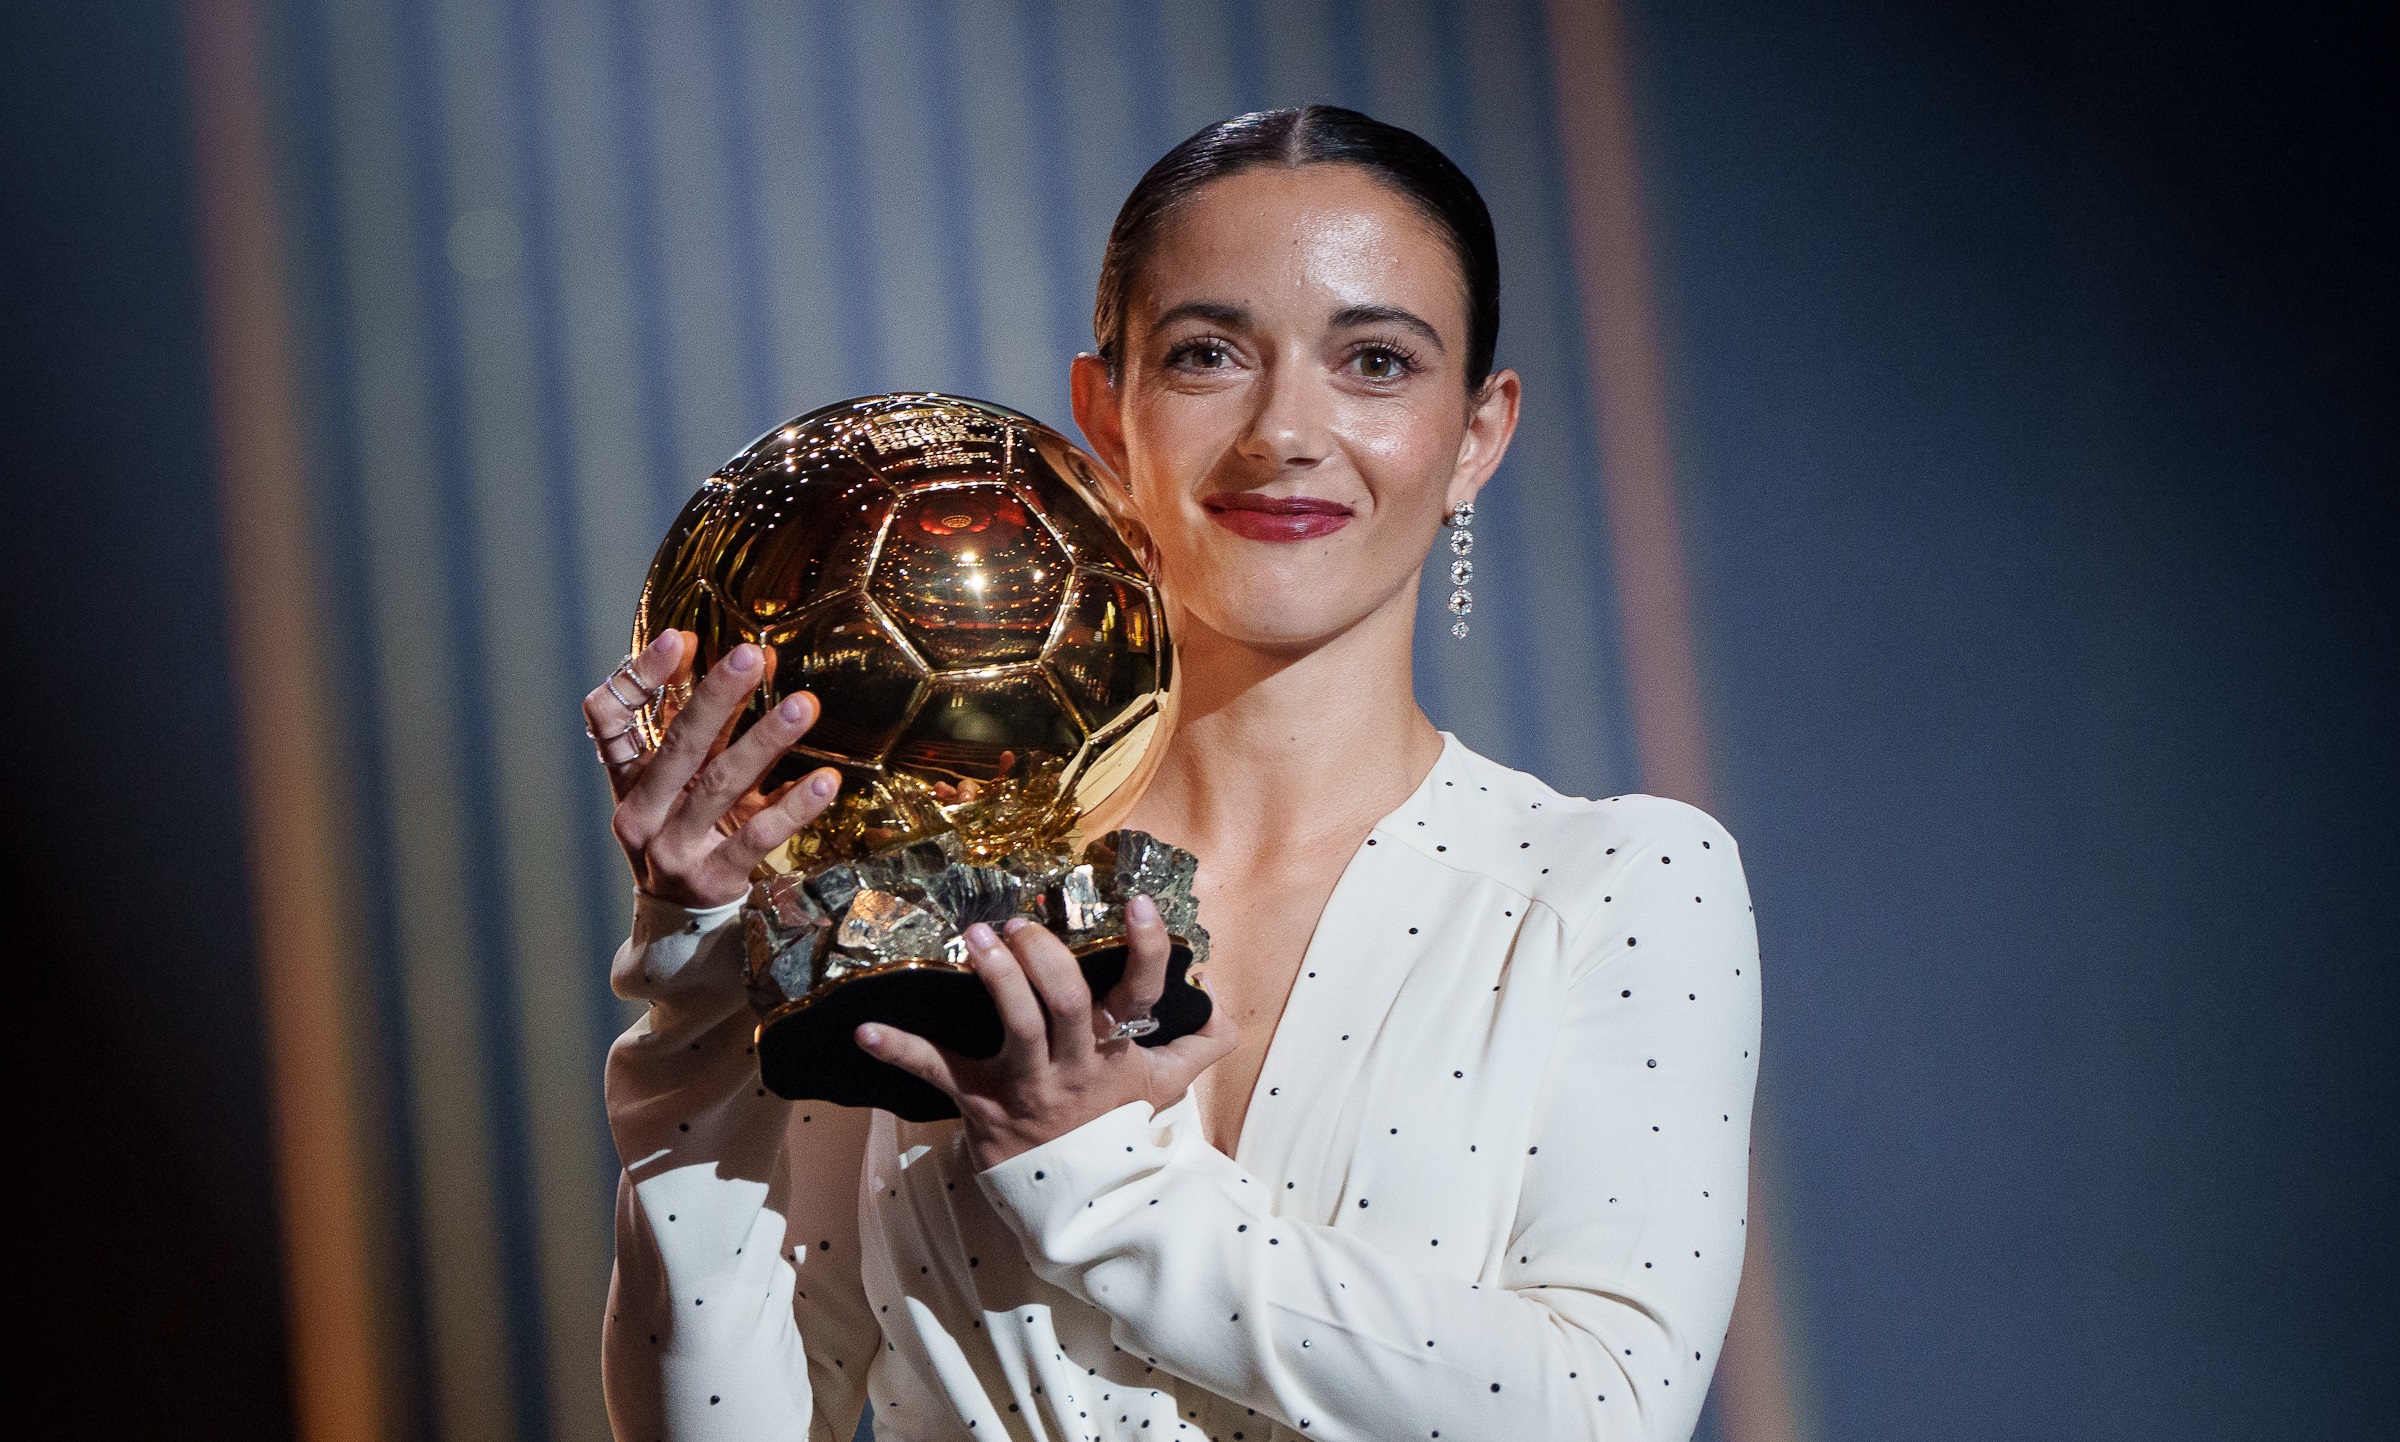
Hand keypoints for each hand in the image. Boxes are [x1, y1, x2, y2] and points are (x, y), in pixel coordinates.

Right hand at [582, 630, 842, 908]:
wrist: (681, 924)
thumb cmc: (688, 834)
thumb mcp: (683, 786)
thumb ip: (708, 731)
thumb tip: (755, 659)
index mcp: (627, 782)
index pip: (608, 720)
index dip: (640, 677)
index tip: (680, 638)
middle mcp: (641, 812)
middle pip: (677, 744)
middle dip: (716, 696)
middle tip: (752, 656)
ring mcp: (674, 848)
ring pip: (720, 784)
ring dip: (765, 740)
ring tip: (804, 705)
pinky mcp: (713, 878)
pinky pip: (757, 837)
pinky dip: (793, 806)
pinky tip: (825, 781)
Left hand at [857, 894, 1237, 1169]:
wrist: (1077, 1201)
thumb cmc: (1115, 1128)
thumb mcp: (1165, 1087)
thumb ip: (1202, 1041)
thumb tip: (1218, 994)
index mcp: (1116, 1052)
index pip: (1142, 995)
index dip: (1146, 950)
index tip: (1138, 903)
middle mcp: (1074, 1066)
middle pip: (1066, 1006)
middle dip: (1045, 959)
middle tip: (1025, 924)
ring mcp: (1025, 1085)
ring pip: (1016, 1027)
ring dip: (996, 978)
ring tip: (978, 935)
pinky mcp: (979, 1101)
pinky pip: (936, 1072)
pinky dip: (898, 1050)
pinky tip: (863, 1031)